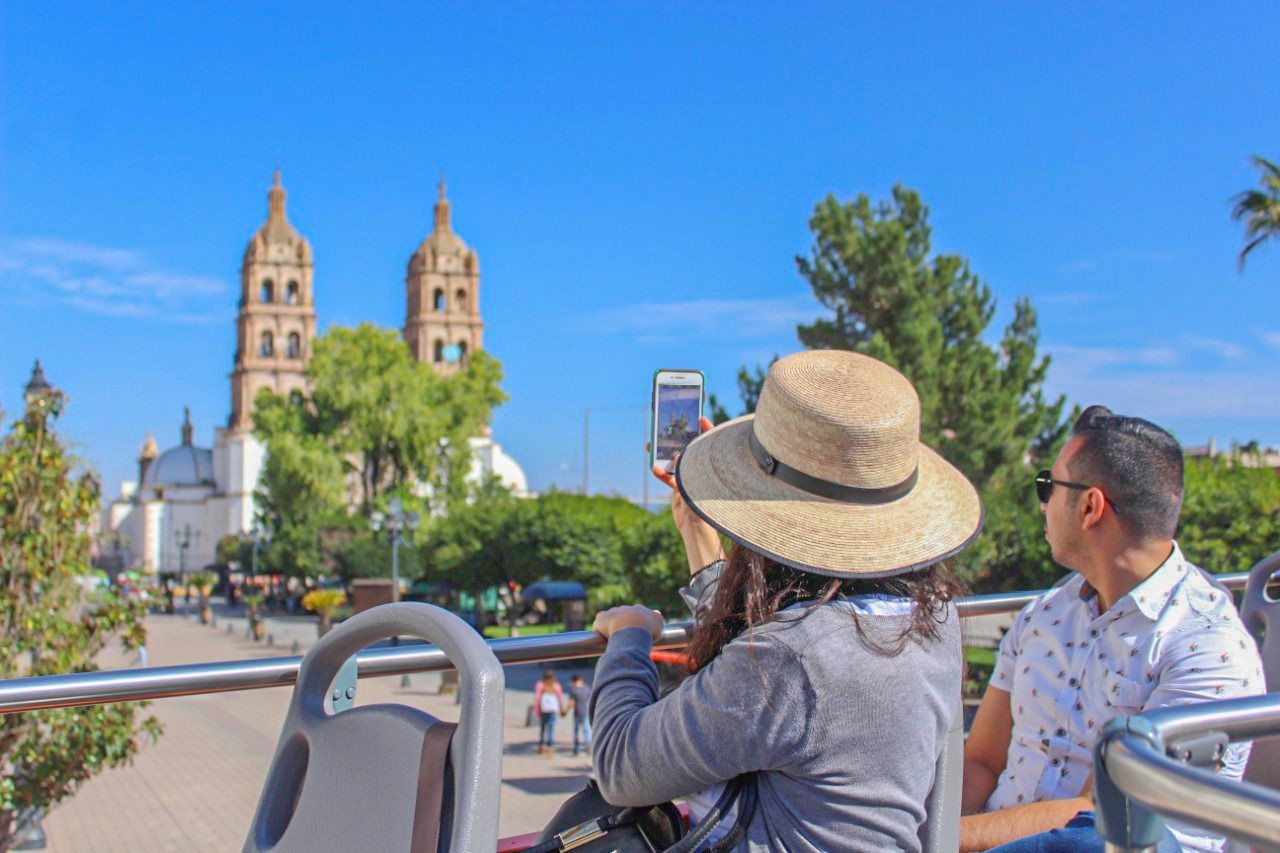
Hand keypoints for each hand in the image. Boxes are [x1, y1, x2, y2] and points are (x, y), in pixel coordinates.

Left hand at [593, 604, 664, 640]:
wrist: (632, 628)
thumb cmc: (647, 630)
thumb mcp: (659, 624)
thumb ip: (657, 619)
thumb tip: (655, 616)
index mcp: (639, 609)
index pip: (638, 615)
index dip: (638, 625)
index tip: (638, 635)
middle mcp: (625, 608)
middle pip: (624, 617)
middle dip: (624, 626)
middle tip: (626, 640)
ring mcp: (612, 611)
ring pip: (611, 620)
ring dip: (612, 628)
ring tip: (615, 642)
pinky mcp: (601, 617)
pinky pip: (599, 625)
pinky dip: (600, 631)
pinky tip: (603, 641)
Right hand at [651, 417, 723, 573]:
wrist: (699, 530)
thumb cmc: (709, 509)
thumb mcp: (700, 488)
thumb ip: (689, 473)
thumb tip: (679, 457)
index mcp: (713, 469)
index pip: (711, 445)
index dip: (707, 430)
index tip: (701, 418)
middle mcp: (701, 471)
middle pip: (690, 449)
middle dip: (680, 438)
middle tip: (669, 426)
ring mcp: (689, 478)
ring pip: (675, 461)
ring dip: (664, 454)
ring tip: (652, 444)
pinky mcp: (678, 488)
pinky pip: (667, 477)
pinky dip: (660, 472)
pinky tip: (654, 468)